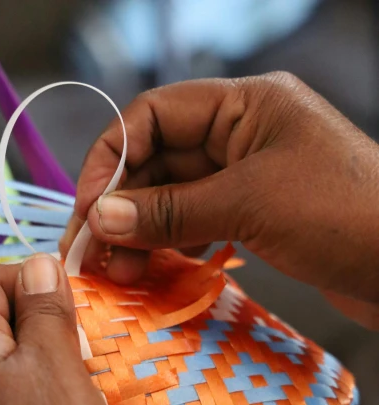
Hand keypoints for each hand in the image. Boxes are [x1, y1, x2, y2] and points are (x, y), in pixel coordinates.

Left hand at [0, 253, 115, 404]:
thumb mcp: (58, 365)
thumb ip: (45, 310)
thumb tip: (38, 263)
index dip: (20, 276)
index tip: (63, 301)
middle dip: (34, 318)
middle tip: (75, 342)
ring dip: (38, 357)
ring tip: (74, 379)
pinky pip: (2, 398)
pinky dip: (32, 392)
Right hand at [60, 73, 378, 326]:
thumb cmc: (343, 215)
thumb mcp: (249, 204)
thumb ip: (171, 210)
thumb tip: (100, 216)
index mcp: (245, 106)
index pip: (154, 116)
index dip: (111, 158)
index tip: (86, 208)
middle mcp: (243, 136)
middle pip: (159, 162)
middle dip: (121, 207)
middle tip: (92, 256)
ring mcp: (251, 179)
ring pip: (176, 199)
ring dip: (142, 233)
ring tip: (120, 275)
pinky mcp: (259, 218)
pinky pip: (200, 225)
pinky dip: (173, 247)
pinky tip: (154, 272)